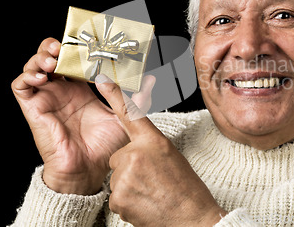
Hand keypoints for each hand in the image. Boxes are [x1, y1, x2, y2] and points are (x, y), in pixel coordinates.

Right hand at [11, 37, 154, 194]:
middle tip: (66, 45)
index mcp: (81, 88)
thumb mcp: (125, 116)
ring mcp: (47, 98)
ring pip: (33, 66)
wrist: (89, 170)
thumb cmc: (105, 147)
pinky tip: (42, 77)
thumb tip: (150, 79)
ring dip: (40, 57)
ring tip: (53, 59)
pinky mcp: (34, 108)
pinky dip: (26, 76)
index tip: (88, 41)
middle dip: (56, 46)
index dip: (77, 47)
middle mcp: (62, 90)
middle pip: (52, 57)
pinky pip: (20, 87)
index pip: (74, 59)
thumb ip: (136, 98)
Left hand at [95, 75, 226, 226]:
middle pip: (119, 157)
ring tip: (150, 193)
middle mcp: (136, 154)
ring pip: (116, 178)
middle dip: (129, 169)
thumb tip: (133, 150)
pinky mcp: (118, 197)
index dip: (114, 94)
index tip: (101, 80)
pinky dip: (127, 202)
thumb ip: (149, 146)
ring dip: (129, 186)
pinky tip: (144, 204)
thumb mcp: (171, 156)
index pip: (131, 113)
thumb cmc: (186, 188)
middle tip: (150, 180)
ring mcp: (126, 176)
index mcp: (153, 141)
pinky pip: (115, 197)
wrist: (192, 217)